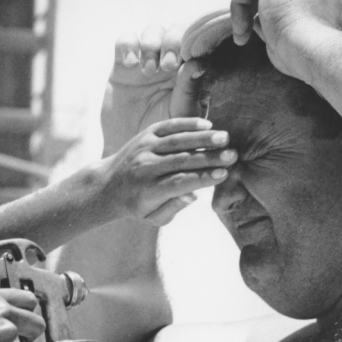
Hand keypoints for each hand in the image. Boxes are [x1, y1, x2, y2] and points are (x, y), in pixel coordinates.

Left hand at [97, 116, 235, 225]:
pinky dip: (187, 124)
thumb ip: (173, 208)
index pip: (179, 182)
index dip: (202, 178)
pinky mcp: (146, 134)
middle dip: (209, 157)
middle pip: (182, 160)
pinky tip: (207, 124)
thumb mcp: (153, 217)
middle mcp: (145, 167)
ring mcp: (145, 147)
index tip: (223, 174)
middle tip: (233, 155)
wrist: (108, 185)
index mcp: (148, 190)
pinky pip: (169, 126)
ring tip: (225, 138)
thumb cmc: (137, 204)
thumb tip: (193, 195)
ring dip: (202, 139)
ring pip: (177, 141)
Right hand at [101, 25, 201, 154]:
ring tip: (148, 71)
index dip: (194, 41)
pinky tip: (131, 64)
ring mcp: (147, 60)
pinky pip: (125, 40)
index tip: (188, 59)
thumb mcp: (180, 116)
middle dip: (172, 41)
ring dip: (152, 44)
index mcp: (190, 70)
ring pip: (152, 31)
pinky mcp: (123, 64)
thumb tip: (199, 62)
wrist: (133, 150)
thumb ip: (190, 90)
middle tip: (167, 66)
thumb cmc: (164, 137)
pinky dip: (128, 45)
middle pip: (175, 30)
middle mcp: (171, 61)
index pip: (197, 41)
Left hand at [228, 0, 341, 81]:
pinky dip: (238, 5)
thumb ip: (278, 24)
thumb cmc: (304, 53)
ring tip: (242, 37)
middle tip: (246, 37)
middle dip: (257, 11)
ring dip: (245, 11)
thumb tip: (257, 21)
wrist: (312, 49)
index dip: (272, 17)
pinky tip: (240, 28)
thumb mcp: (295, 38)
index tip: (264, 39)